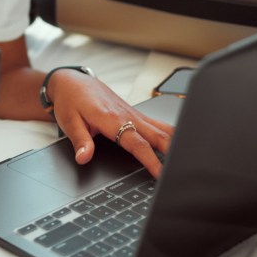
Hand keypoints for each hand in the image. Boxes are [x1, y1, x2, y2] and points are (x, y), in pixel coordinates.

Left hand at [47, 70, 173, 177]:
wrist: (72, 81)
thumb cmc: (71, 100)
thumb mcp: (69, 122)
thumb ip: (80, 142)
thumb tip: (84, 158)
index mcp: (111, 118)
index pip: (137, 143)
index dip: (151, 161)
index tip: (161, 175)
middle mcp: (127, 114)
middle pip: (157, 135)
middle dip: (173, 153)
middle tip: (182, 171)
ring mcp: (133, 112)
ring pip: (161, 128)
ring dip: (175, 142)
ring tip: (187, 159)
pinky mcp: (134, 112)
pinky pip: (156, 123)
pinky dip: (170, 133)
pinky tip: (178, 143)